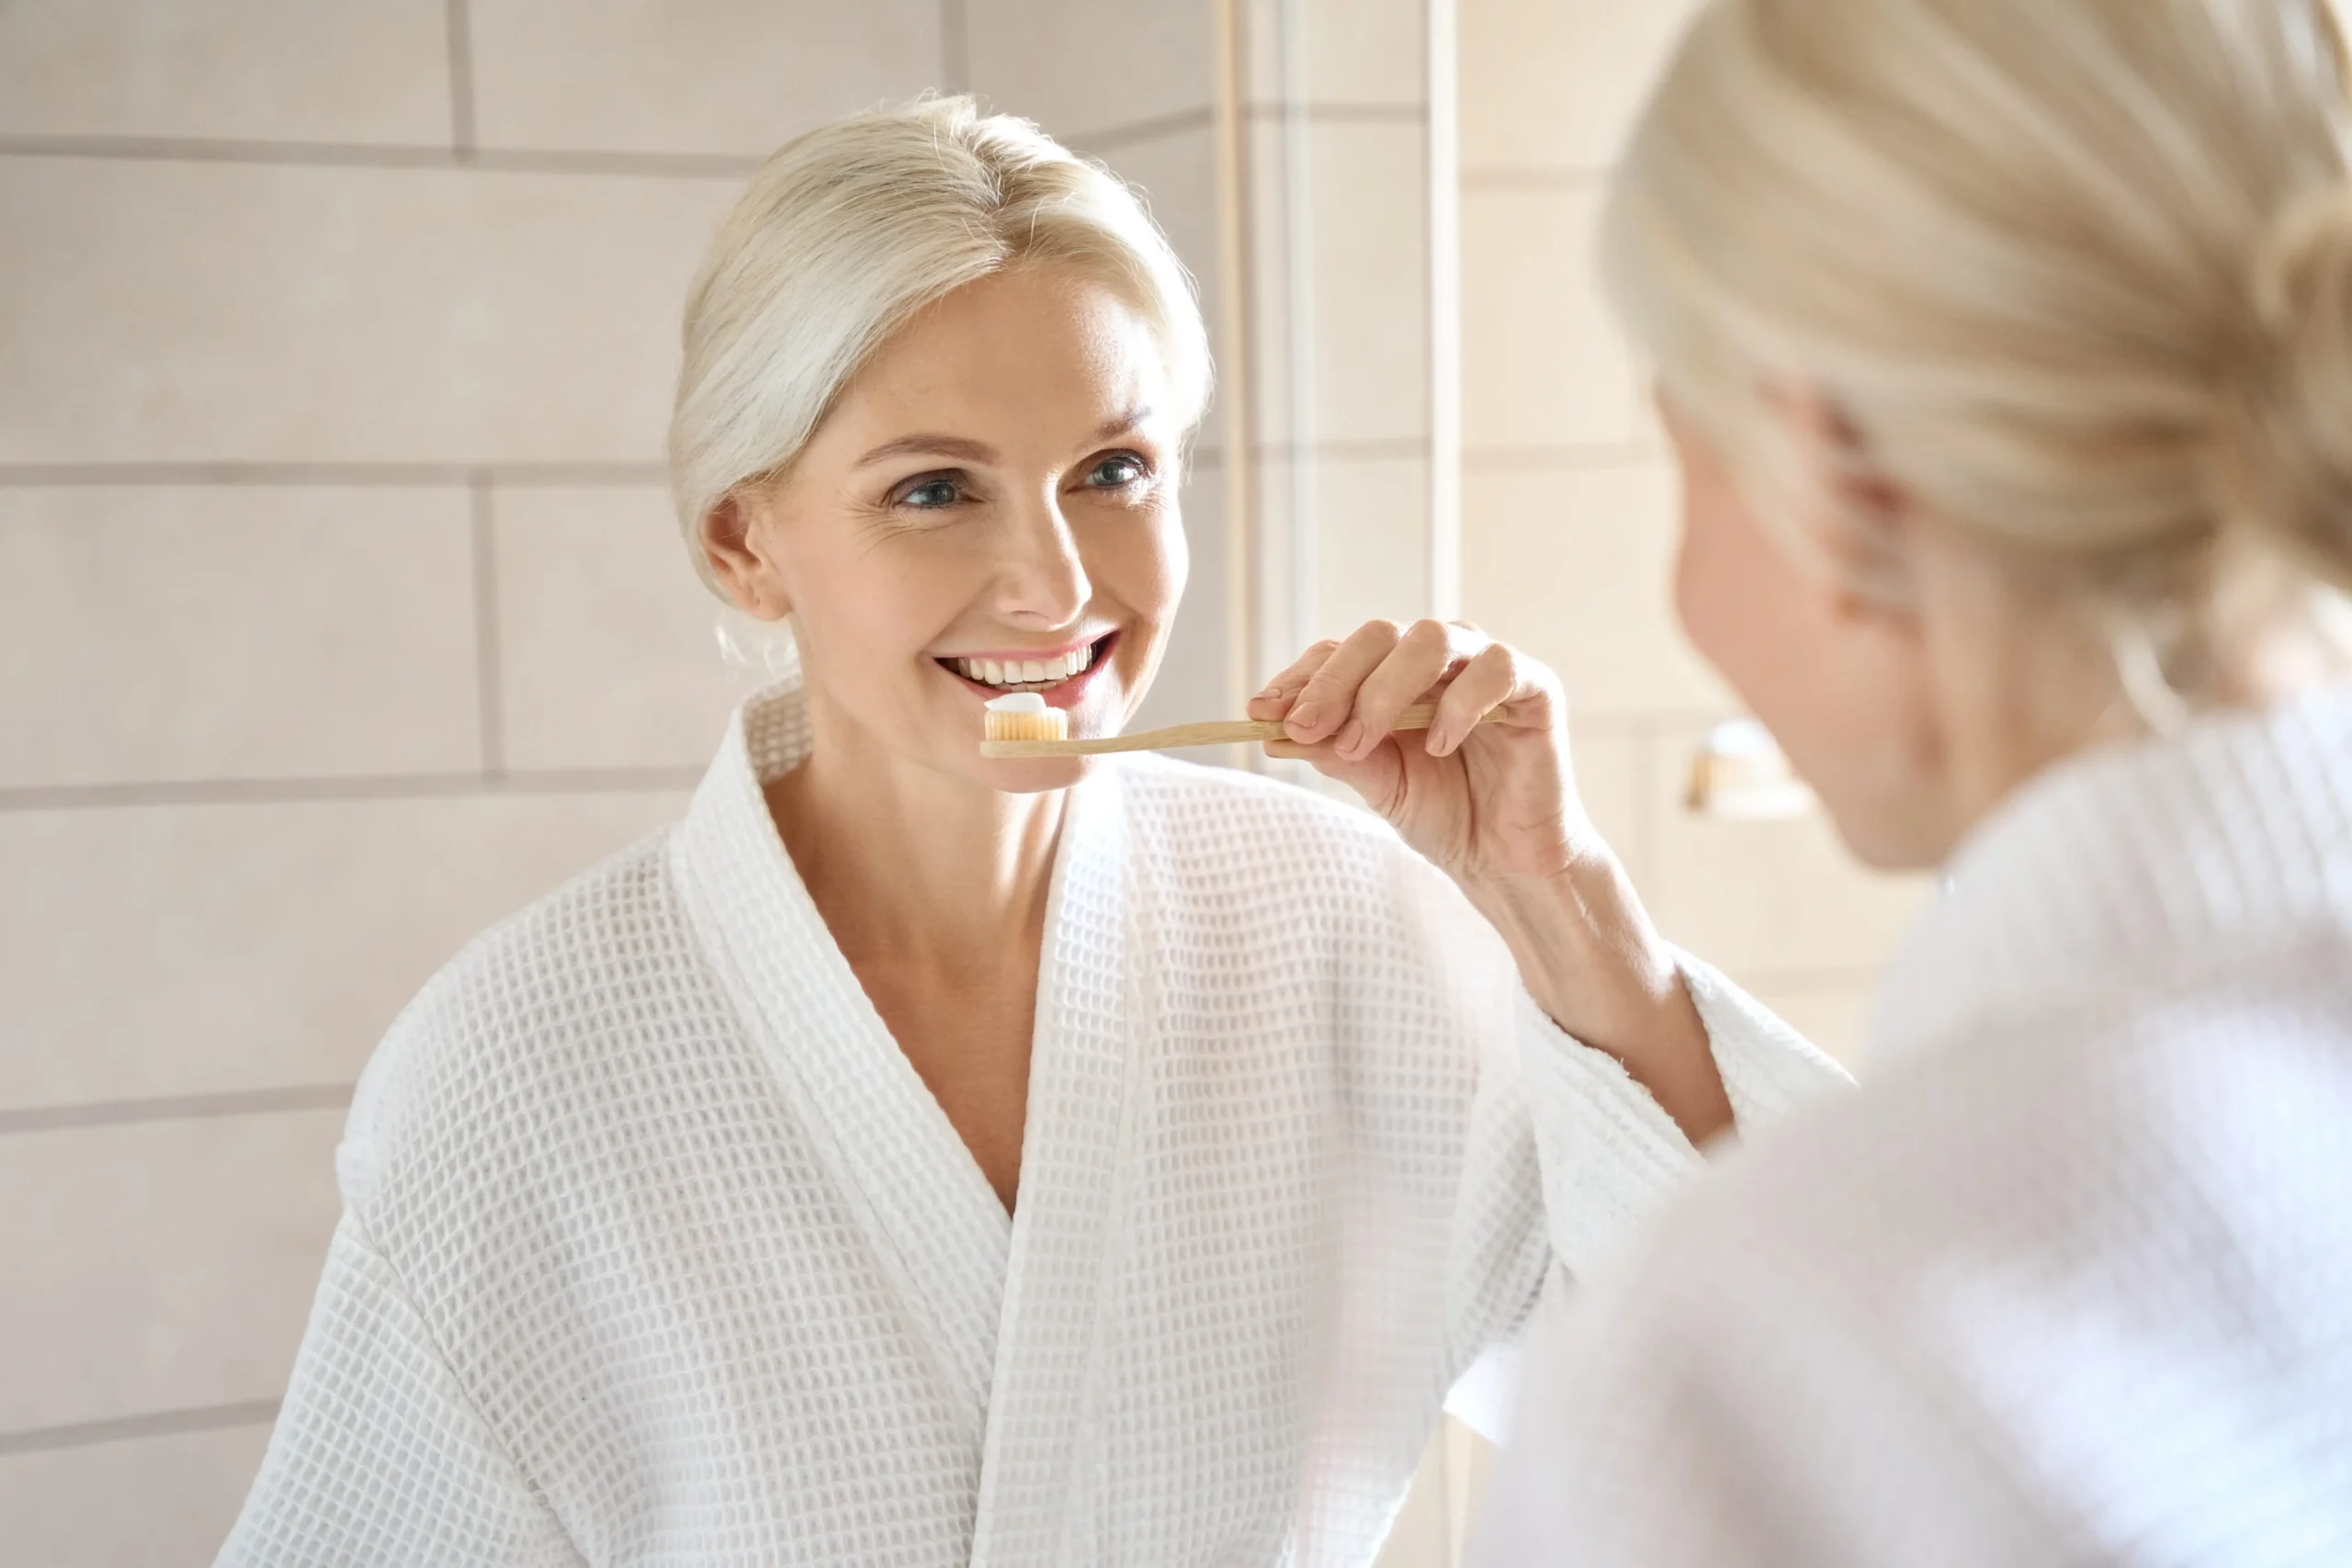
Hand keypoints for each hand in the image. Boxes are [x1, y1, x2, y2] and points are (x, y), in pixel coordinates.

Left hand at [1247, 618, 1598, 888]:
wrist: (1504, 861)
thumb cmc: (1444, 816)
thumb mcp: (1376, 783)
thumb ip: (1334, 750)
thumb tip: (1274, 729)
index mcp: (1396, 675)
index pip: (1341, 653)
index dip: (1301, 678)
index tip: (1261, 711)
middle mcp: (1440, 660)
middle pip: (1379, 635)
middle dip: (1334, 681)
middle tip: (1306, 727)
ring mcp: (1486, 668)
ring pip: (1431, 639)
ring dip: (1385, 690)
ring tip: (1364, 741)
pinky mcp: (1534, 689)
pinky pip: (1496, 668)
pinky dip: (1459, 703)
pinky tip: (1438, 745)